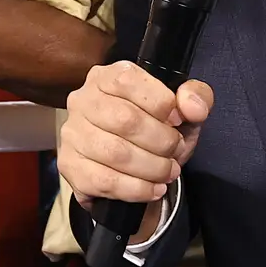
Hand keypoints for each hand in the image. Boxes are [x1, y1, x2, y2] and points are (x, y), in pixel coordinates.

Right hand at [60, 61, 211, 229]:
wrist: (134, 167)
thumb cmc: (155, 130)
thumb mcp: (182, 110)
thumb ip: (196, 97)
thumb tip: (193, 106)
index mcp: (107, 77)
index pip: (128, 81)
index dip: (161, 103)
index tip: (178, 121)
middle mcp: (83, 100)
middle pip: (124, 119)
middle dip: (161, 141)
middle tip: (175, 151)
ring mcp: (72, 133)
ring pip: (115, 153)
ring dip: (152, 168)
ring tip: (167, 172)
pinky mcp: (70, 165)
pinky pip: (105, 181)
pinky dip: (136, 189)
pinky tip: (152, 188)